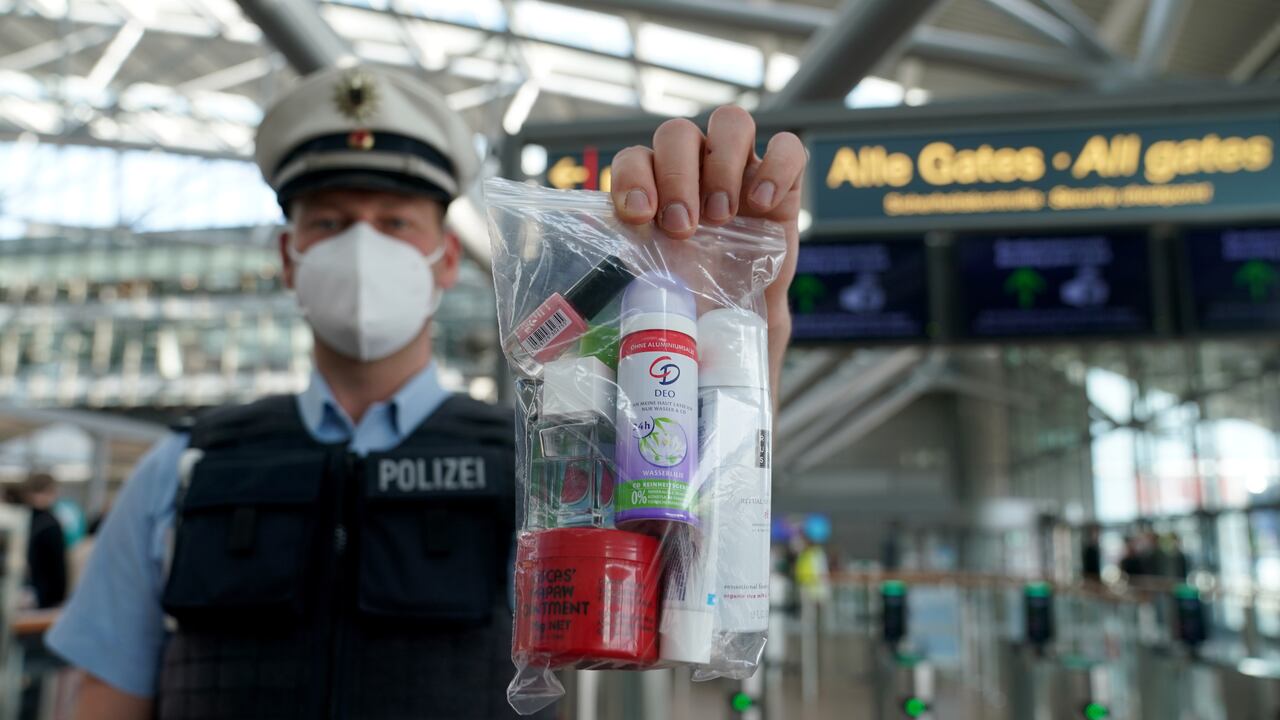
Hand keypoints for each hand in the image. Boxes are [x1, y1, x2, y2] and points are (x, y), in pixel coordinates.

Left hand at [609, 106, 805, 392]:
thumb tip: (596, 400)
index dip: (632, 176)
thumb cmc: (690, 339)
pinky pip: (787, 147)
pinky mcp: (784, 189)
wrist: (743, 347)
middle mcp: (691, 185)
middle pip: (676, 134)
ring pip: (729, 123)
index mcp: (650, 208)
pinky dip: (777, 166)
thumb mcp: (656, 333)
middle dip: (677, 173)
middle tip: (686, 227)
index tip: (639, 217)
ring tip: (724, 217)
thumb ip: (626, 341)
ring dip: (723, 163)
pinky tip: (766, 206)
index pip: (632, 159)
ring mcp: (738, 180)